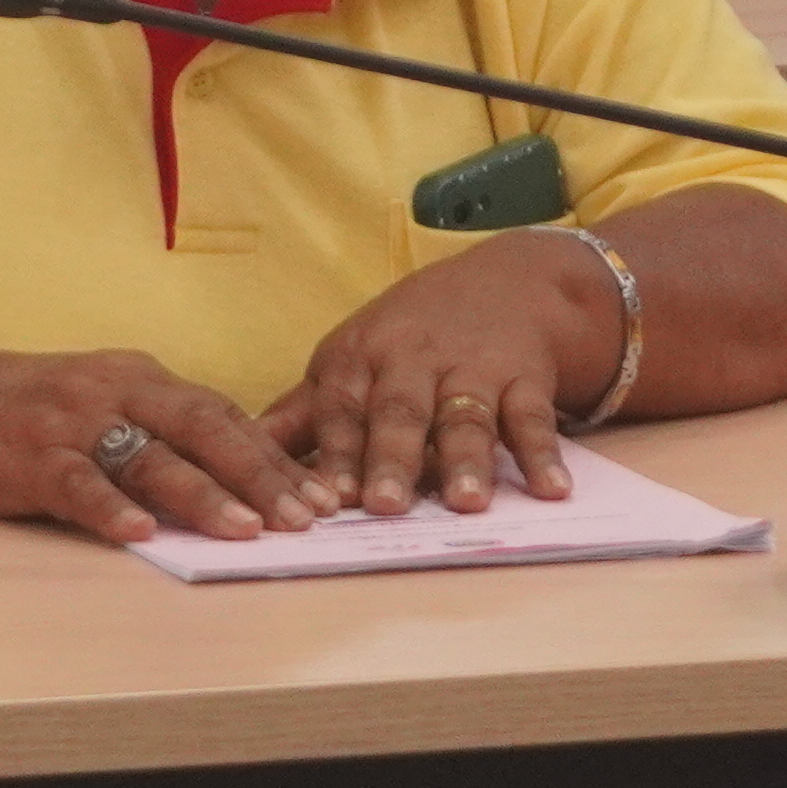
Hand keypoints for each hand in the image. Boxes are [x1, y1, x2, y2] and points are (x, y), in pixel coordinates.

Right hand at [0, 337, 324, 546]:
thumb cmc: (22, 411)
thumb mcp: (99, 406)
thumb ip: (153, 434)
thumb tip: (227, 483)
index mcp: (139, 378)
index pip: (222, 414)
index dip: (274, 454)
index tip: (321, 493)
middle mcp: (115, 391)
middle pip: (204, 428)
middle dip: (260, 474)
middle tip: (307, 516)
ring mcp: (72, 422)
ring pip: (150, 456)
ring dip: (202, 494)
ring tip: (246, 530)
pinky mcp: (30, 455)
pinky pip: (76, 483)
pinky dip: (109, 507)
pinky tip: (139, 533)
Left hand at [268, 235, 616, 514]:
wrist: (508, 280)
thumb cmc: (410, 335)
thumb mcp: (351, 359)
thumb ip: (301, 415)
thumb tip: (236, 458)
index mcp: (358, 358)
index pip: (340, 410)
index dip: (333, 455)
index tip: (323, 504)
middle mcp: (411, 359)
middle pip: (398, 412)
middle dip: (389, 458)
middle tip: (383, 507)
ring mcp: (470, 367)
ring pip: (464, 415)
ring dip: (466, 460)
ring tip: (467, 503)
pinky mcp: (524, 375)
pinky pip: (534, 416)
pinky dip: (542, 454)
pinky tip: (551, 490)